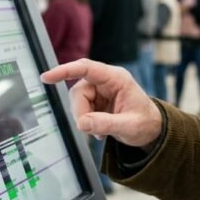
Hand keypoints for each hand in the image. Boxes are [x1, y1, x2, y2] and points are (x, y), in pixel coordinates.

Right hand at [41, 59, 162, 148]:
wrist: (152, 129)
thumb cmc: (145, 123)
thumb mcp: (129, 126)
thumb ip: (106, 124)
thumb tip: (81, 123)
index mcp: (116, 78)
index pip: (86, 68)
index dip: (65, 71)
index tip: (47, 77)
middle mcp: (106, 81)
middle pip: (78, 90)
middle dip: (81, 111)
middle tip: (92, 129)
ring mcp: (100, 90)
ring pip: (78, 101)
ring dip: (84, 118)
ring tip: (101, 131)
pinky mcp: (96, 100)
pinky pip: (81, 109)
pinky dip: (87, 122)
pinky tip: (100, 130)